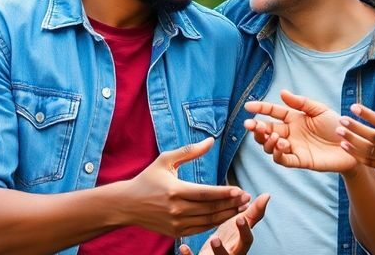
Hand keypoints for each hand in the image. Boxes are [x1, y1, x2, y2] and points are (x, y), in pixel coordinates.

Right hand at [121, 137, 249, 236]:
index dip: (224, 193)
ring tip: (241, 208)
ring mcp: (176, 223)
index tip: (241, 190)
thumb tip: (211, 141)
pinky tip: (225, 216)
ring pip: (207, 221)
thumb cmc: (147, 179)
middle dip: (231, 204)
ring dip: (226, 215)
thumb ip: (190, 151)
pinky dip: (214, 223)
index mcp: (175, 190)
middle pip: (210, 208)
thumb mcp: (166, 160)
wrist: (126, 205)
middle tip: (247, 198)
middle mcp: (176, 210)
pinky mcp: (175, 232)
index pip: (205, 193)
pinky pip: (200, 229)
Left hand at [178, 193, 269, 254]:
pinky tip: (183, 246)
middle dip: (225, 248)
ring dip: (215, 252)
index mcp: (239, 246)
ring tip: (211, 240)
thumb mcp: (240, 226)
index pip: (246, 241)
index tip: (240, 218)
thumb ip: (252, 213)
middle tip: (216, 238)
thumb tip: (267, 195)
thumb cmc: (230, 239)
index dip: (244, 231)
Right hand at [244, 90, 356, 173]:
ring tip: (273, 135)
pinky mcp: (301, 161)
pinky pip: (284, 160)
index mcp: (294, 118)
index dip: (260, 109)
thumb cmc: (338, 125)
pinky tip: (280, 145)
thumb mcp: (320, 110)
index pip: (273, 112)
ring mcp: (294, 147)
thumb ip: (301, 103)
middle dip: (256, 128)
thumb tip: (281, 92)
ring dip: (267, 141)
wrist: (354, 143)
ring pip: (271, 147)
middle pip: (267, 131)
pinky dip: (278, 154)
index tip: (248, 106)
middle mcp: (290, 133)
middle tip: (251, 125)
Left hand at [336, 99, 374, 177]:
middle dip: (355, 129)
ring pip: (370, 152)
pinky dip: (358, 156)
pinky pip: (372, 163)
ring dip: (352, 142)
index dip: (368, 115)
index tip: (354, 106)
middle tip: (341, 120)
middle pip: (374, 138)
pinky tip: (346, 147)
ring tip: (339, 133)